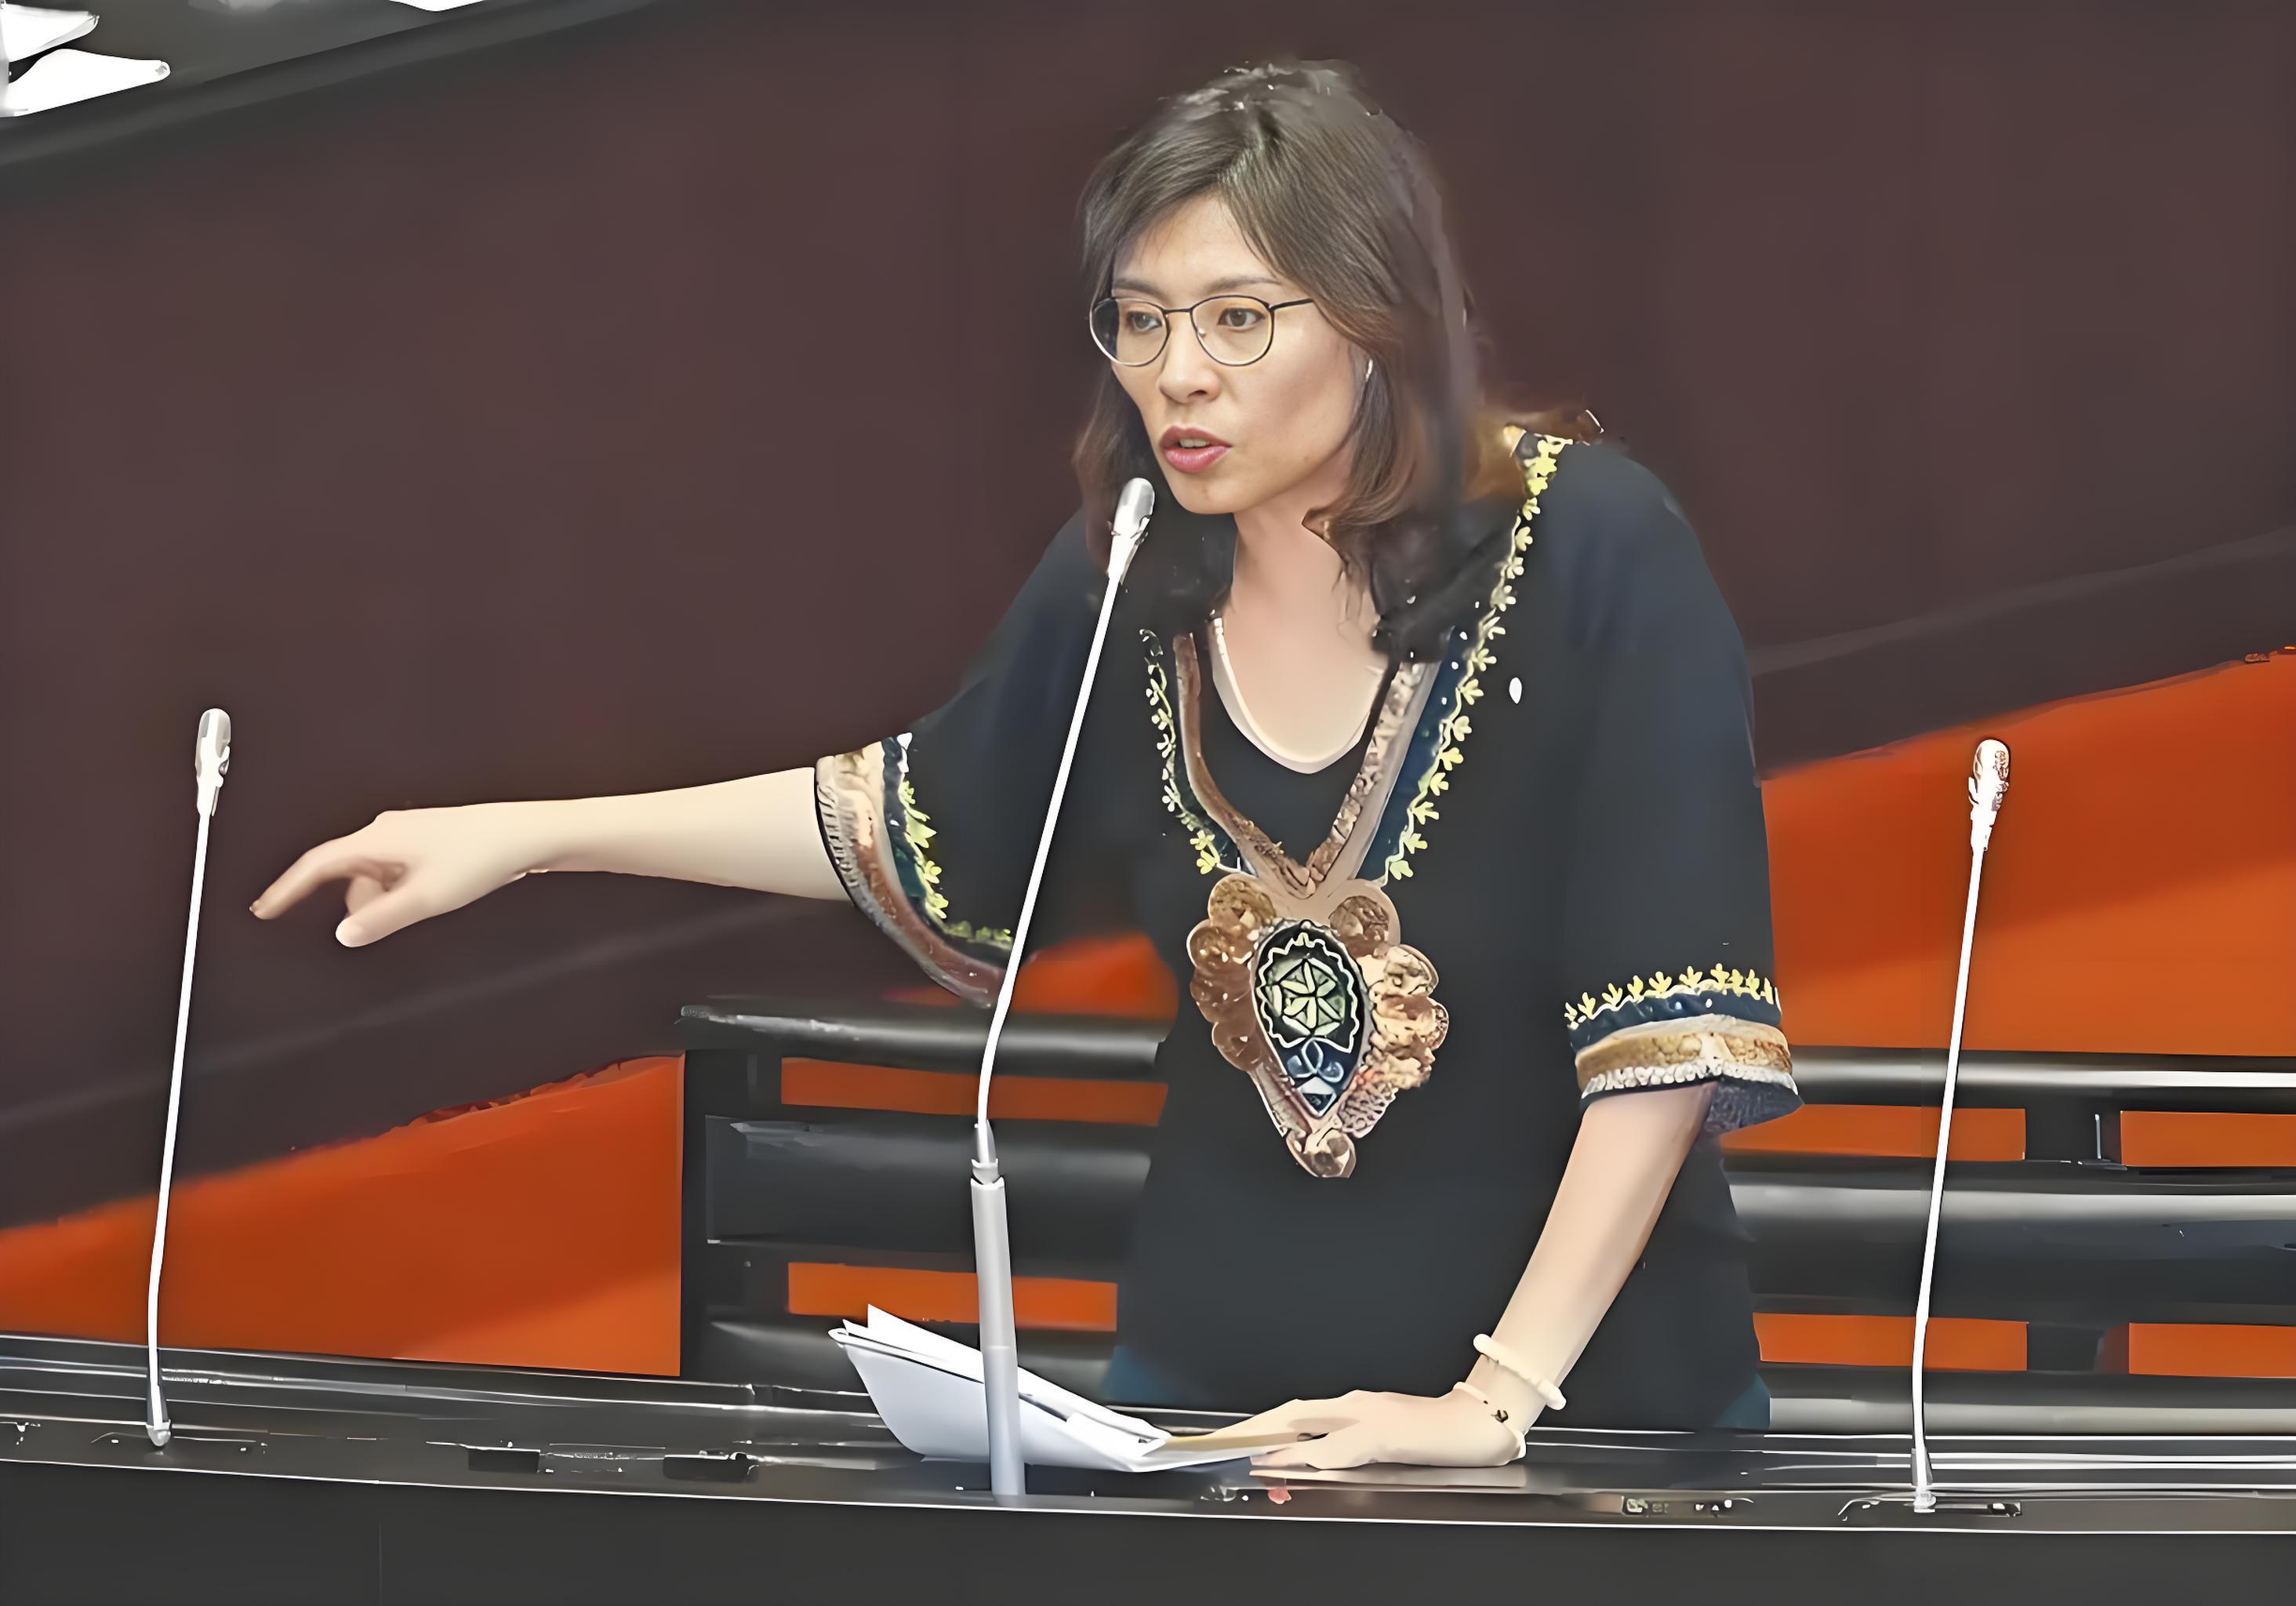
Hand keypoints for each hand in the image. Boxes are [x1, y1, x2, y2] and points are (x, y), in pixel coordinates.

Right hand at [249, 801, 552, 946]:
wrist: (527, 834)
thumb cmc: (482, 855)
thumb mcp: (427, 897)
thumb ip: (381, 918)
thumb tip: (345, 934)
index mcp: (377, 839)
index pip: (316, 865)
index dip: (286, 889)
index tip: (264, 909)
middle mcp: (387, 832)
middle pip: (347, 875)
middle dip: (353, 904)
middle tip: (368, 927)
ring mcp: (408, 837)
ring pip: (375, 877)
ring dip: (384, 900)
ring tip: (421, 907)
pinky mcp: (428, 844)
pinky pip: (397, 873)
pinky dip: (401, 892)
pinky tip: (431, 898)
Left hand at [1236, 1386, 1522, 1471]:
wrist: (1474, 1424)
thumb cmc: (1432, 1432)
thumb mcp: (1383, 1434)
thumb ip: (1349, 1441)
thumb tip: (1312, 1457)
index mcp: (1353, 1405)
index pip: (1296, 1412)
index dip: (1262, 1423)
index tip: (1234, 1437)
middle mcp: (1354, 1404)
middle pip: (1291, 1414)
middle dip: (1255, 1429)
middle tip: (1225, 1446)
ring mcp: (1367, 1416)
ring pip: (1307, 1427)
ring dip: (1273, 1442)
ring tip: (1247, 1456)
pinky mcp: (1382, 1435)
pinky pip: (1335, 1447)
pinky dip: (1307, 1453)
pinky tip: (1288, 1461)